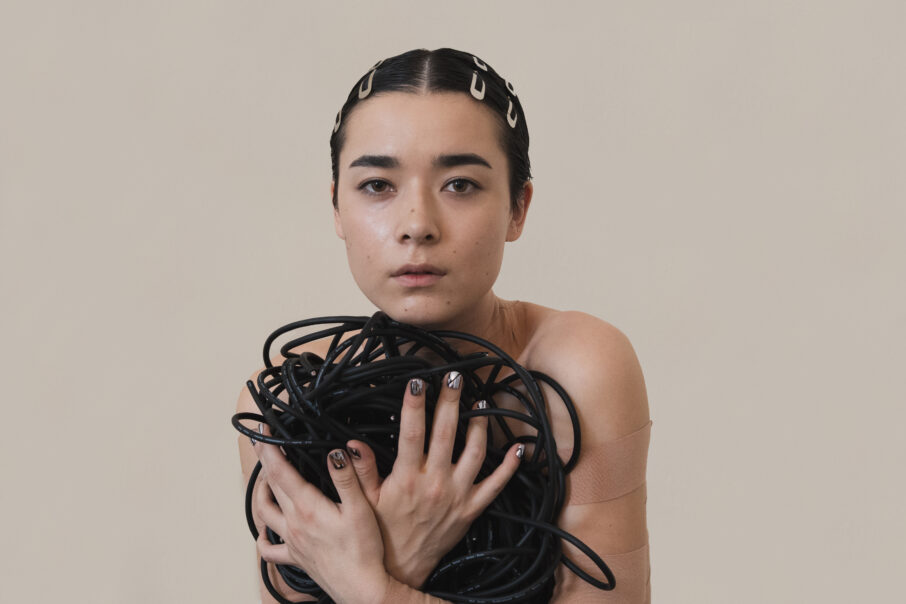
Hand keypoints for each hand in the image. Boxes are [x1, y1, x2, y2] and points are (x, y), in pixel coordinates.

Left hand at [253, 425, 389, 603]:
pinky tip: (264, 531)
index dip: (270, 448)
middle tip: (264, 442)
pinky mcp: (297, 557)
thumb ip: (347, 478)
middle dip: (265, 460)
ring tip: (266, 477)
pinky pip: (270, 549)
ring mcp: (292, 541)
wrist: (362, 589)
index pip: (280, 471)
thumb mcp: (361, 509)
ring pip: (264, 513)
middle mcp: (294, 524)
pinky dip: (263, 538)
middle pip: (270, 486)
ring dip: (261, 492)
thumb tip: (334, 452)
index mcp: (308, 508)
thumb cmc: (364, 551)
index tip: (264, 429)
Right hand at [345, 371, 523, 587]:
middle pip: (447, 433)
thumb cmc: (382, 533)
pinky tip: (518, 447)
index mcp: (407, 478)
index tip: (418, 381)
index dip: (414, 405)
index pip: (412, 433)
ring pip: (475, 452)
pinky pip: (496, 485)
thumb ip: (361, 471)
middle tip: (455, 377)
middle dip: (451, 401)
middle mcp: (436, 483)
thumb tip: (351, 445)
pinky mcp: (472, 509)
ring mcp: (458, 495)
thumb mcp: (365, 502)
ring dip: (480, 425)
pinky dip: (509, 466)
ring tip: (481, 401)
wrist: (403, 570)